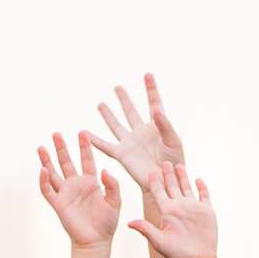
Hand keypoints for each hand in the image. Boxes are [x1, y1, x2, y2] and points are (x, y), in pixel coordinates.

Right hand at [37, 131, 120, 247]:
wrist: (96, 242)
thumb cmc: (107, 223)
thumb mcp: (115, 202)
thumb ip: (113, 185)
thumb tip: (104, 170)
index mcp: (91, 182)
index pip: (86, 160)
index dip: (84, 147)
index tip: (82, 133)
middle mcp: (76, 185)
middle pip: (66, 162)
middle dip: (61, 148)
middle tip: (56, 133)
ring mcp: (66, 193)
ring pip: (53, 173)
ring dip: (47, 161)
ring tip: (42, 147)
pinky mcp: (58, 204)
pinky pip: (48, 190)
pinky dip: (44, 180)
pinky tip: (43, 170)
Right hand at [88, 75, 183, 190]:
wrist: (164, 182)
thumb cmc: (174, 164)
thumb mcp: (173, 142)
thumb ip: (165, 125)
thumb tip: (156, 109)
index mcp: (157, 127)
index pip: (153, 103)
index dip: (151, 89)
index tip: (147, 75)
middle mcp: (141, 133)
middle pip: (131, 111)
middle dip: (124, 99)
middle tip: (118, 87)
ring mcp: (130, 143)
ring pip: (116, 125)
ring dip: (108, 115)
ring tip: (101, 104)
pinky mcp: (122, 154)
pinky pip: (105, 146)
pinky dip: (94, 140)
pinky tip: (84, 133)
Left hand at [126, 164, 218, 257]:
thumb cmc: (178, 254)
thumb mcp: (159, 241)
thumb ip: (146, 230)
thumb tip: (129, 223)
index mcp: (167, 212)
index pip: (158, 192)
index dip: (154, 182)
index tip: (150, 171)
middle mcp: (179, 207)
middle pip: (172, 186)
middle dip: (168, 174)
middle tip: (164, 161)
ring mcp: (193, 208)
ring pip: (186, 188)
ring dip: (183, 177)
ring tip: (179, 165)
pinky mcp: (206, 211)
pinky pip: (204, 195)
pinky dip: (202, 187)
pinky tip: (198, 179)